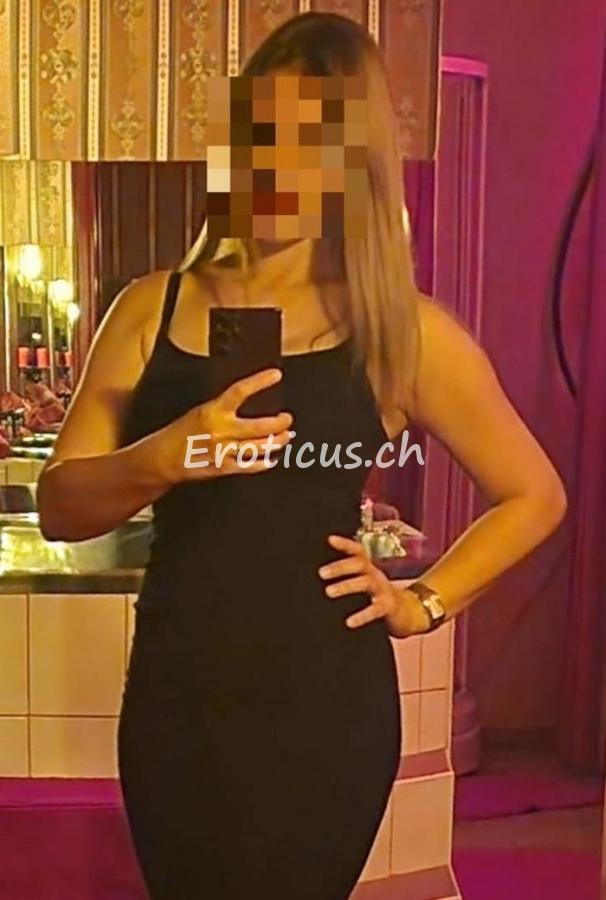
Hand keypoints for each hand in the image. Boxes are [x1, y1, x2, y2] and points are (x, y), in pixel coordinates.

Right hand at [157, 368, 293, 484]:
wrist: (162, 458)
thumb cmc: (180, 433)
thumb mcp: (199, 412)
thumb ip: (222, 410)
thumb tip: (248, 403)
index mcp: (212, 411)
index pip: (240, 391)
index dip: (259, 382)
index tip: (276, 375)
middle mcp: (219, 430)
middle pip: (258, 426)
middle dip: (278, 423)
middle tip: (287, 419)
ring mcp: (222, 450)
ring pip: (257, 447)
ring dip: (276, 442)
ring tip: (285, 437)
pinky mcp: (222, 468)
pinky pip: (248, 466)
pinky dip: (262, 463)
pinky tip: (270, 459)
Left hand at [319, 534, 429, 636]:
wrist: (407, 612)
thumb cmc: (378, 595)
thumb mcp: (365, 581)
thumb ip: (349, 576)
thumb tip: (320, 573)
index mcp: (368, 568)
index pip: (358, 551)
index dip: (346, 544)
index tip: (330, 539)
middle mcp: (375, 575)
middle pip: (359, 564)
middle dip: (340, 567)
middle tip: (321, 573)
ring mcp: (382, 590)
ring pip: (365, 583)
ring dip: (346, 586)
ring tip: (329, 592)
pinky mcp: (387, 607)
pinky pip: (374, 610)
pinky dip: (362, 616)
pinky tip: (349, 622)